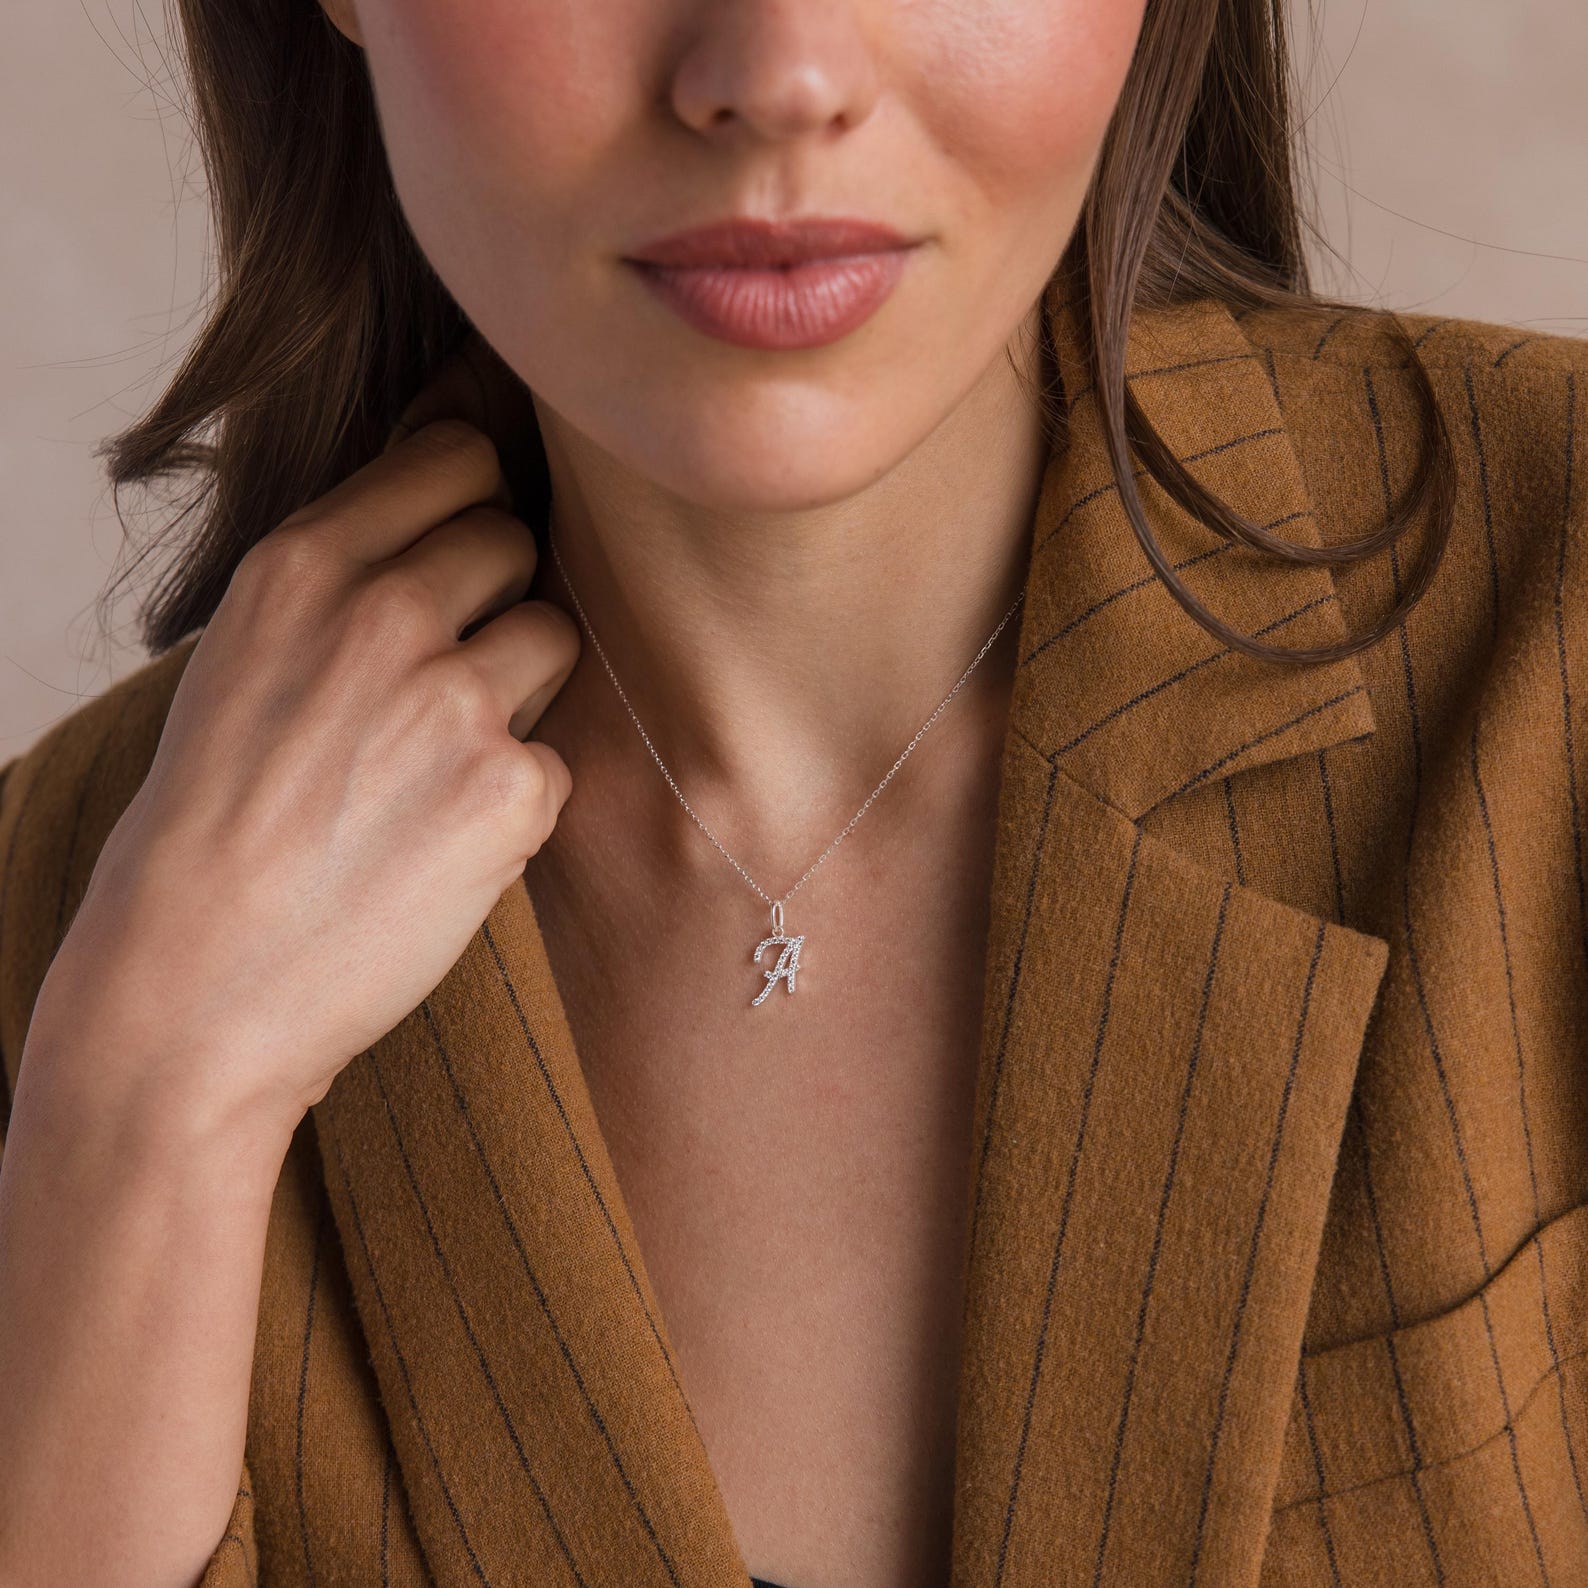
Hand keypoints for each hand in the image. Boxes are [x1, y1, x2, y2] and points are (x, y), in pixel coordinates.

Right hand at [39, 383, 578, 1132]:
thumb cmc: (213, 828)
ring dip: (520, 693)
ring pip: (555, 637)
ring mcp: (451, 699)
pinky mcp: (507, 789)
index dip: (471, 508)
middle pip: (514, 541)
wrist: (193, 988)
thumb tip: (458, 512)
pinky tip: (445, 841)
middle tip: (440, 685)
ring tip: (438, 766)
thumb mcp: (245, 660)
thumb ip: (343, 581)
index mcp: (300, 566)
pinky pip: (560, 755)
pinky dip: (521, 798)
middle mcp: (379, 613)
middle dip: (496, 602)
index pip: (456, 461)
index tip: (457, 561)